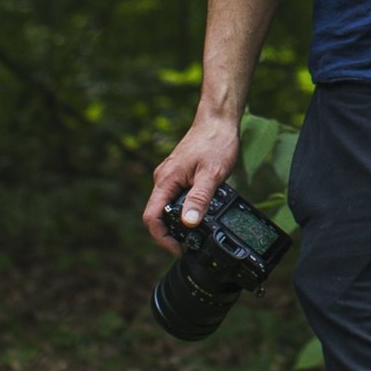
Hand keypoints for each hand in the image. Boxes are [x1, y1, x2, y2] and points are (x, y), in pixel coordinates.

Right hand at [145, 106, 240, 253]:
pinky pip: (175, 196)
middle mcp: (163, 179)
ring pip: (167, 206)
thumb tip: (188, 224)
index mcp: (166, 181)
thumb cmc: (215, 142)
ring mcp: (170, 175)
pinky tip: (201, 211)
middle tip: (191, 245)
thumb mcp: (211, 175)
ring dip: (178, 221)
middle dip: (171, 234)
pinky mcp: (178, 173)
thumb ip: (199, 199)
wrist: (218, 120)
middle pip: (157, 215)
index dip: (162, 239)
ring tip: (198, 232)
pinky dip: (184, 209)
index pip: (152, 218)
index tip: (179, 250)